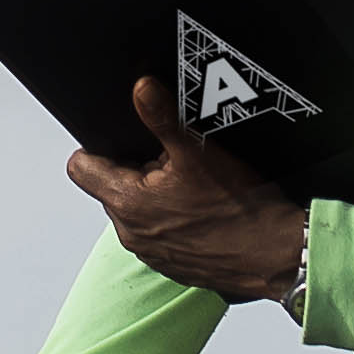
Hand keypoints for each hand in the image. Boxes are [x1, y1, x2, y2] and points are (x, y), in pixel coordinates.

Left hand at [68, 75, 306, 302]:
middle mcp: (130, 232)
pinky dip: (172, 222)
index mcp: (126, 202)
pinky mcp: (170, 265)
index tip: (121, 144)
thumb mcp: (197, 151)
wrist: (273, 252)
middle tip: (172, 164)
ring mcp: (150, 252)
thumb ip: (161, 117)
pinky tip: (201, 212)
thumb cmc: (238, 207)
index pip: (80, 169)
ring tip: (191, 188)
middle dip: (135, 173)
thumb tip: (141, 89)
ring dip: (154, 198)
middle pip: (111, 189)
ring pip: (136, 213)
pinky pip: (158, 235)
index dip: (97, 150)